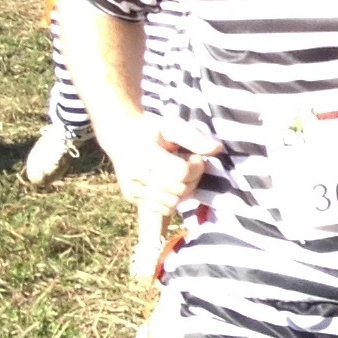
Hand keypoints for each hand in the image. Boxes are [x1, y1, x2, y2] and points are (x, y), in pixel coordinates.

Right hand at [101, 116, 218, 206]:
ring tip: (176, 173)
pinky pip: (164, 209)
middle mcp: (137, 175)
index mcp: (146, 155)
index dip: (195, 167)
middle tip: (187, 163)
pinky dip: (172, 199)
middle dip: (192, 178)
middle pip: (181, 190)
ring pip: (174, 203)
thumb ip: (194, 139)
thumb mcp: (172, 127)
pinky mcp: (132, 198)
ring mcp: (133, 189)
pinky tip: (168, 183)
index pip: (181, 173)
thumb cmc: (150, 129)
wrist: (120, 135)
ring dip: (183, 190)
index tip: (194, 157)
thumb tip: (217, 149)